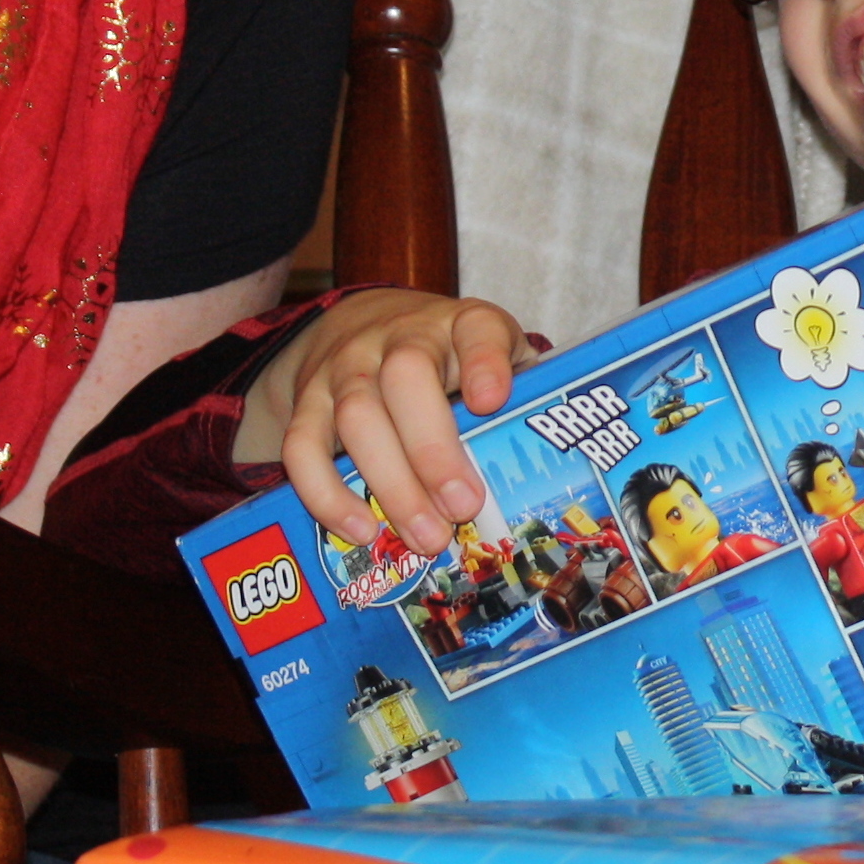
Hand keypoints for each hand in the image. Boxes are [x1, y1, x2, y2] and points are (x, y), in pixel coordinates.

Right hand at [242, 288, 526, 554]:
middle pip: (406, 378)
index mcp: (459, 325)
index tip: (493, 400)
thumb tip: (561, 471)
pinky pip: (302, 445)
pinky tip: (360, 531)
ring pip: (357, 416)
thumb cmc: (447, 362)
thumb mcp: (489, 364)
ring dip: (391, 484)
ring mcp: (347, 367)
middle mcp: (399, 337)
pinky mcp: (308, 401)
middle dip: (434, 449)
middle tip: (463, 508)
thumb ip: (519, 401)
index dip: (485, 362)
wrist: (362, 327)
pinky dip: (326, 493)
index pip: (476, 329)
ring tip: (424, 537)